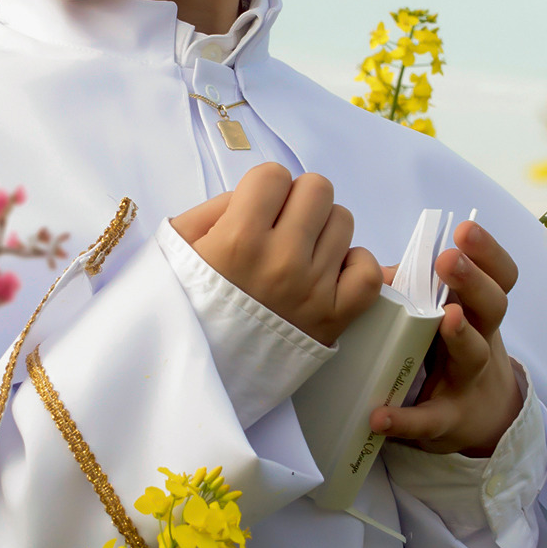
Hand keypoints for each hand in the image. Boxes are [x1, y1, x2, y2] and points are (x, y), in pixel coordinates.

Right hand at [169, 163, 382, 345]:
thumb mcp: (178, 248)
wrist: (198, 372)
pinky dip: (353, 264)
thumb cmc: (187, 304)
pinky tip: (329, 271)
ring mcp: (312, 289)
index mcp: (238, 239)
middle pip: (317, 189)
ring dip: (322, 231)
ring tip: (298, 254)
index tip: (255, 212)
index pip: (274, 174)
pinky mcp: (335, 317)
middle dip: (297, 202)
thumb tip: (260, 193)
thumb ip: (216, 208)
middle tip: (279, 229)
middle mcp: (281, 260)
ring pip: (343, 221)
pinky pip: (368, 271)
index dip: (264, 189)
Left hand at [371, 220, 524, 456]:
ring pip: (473, 354)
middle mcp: (483, 339)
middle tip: (448, 259)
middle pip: (492, 306)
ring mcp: (468, 380)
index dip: (487, 253)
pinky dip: (405, 420)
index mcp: (478, 308)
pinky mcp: (447, 420)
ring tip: (447, 318)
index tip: (464, 229)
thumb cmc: (453, 351)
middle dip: (473, 281)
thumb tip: (373, 267)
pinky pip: (429, 420)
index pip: (498, 275)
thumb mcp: (445, 316)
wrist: (481, 419)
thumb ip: (415, 290)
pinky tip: (379, 416)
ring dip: (461, 335)